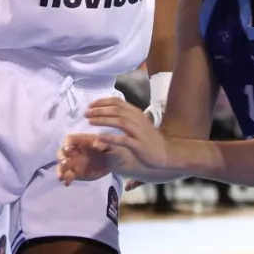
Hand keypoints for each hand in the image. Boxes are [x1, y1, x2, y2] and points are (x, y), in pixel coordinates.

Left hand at [57, 97, 176, 185]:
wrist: (167, 153)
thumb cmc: (150, 140)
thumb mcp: (139, 124)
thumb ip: (127, 117)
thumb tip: (111, 111)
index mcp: (137, 113)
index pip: (118, 102)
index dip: (103, 101)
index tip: (91, 104)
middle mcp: (137, 120)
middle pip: (116, 109)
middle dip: (99, 109)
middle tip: (86, 112)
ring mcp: (138, 132)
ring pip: (119, 121)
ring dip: (102, 119)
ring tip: (90, 120)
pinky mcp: (138, 145)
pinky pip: (122, 140)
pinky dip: (110, 138)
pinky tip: (100, 137)